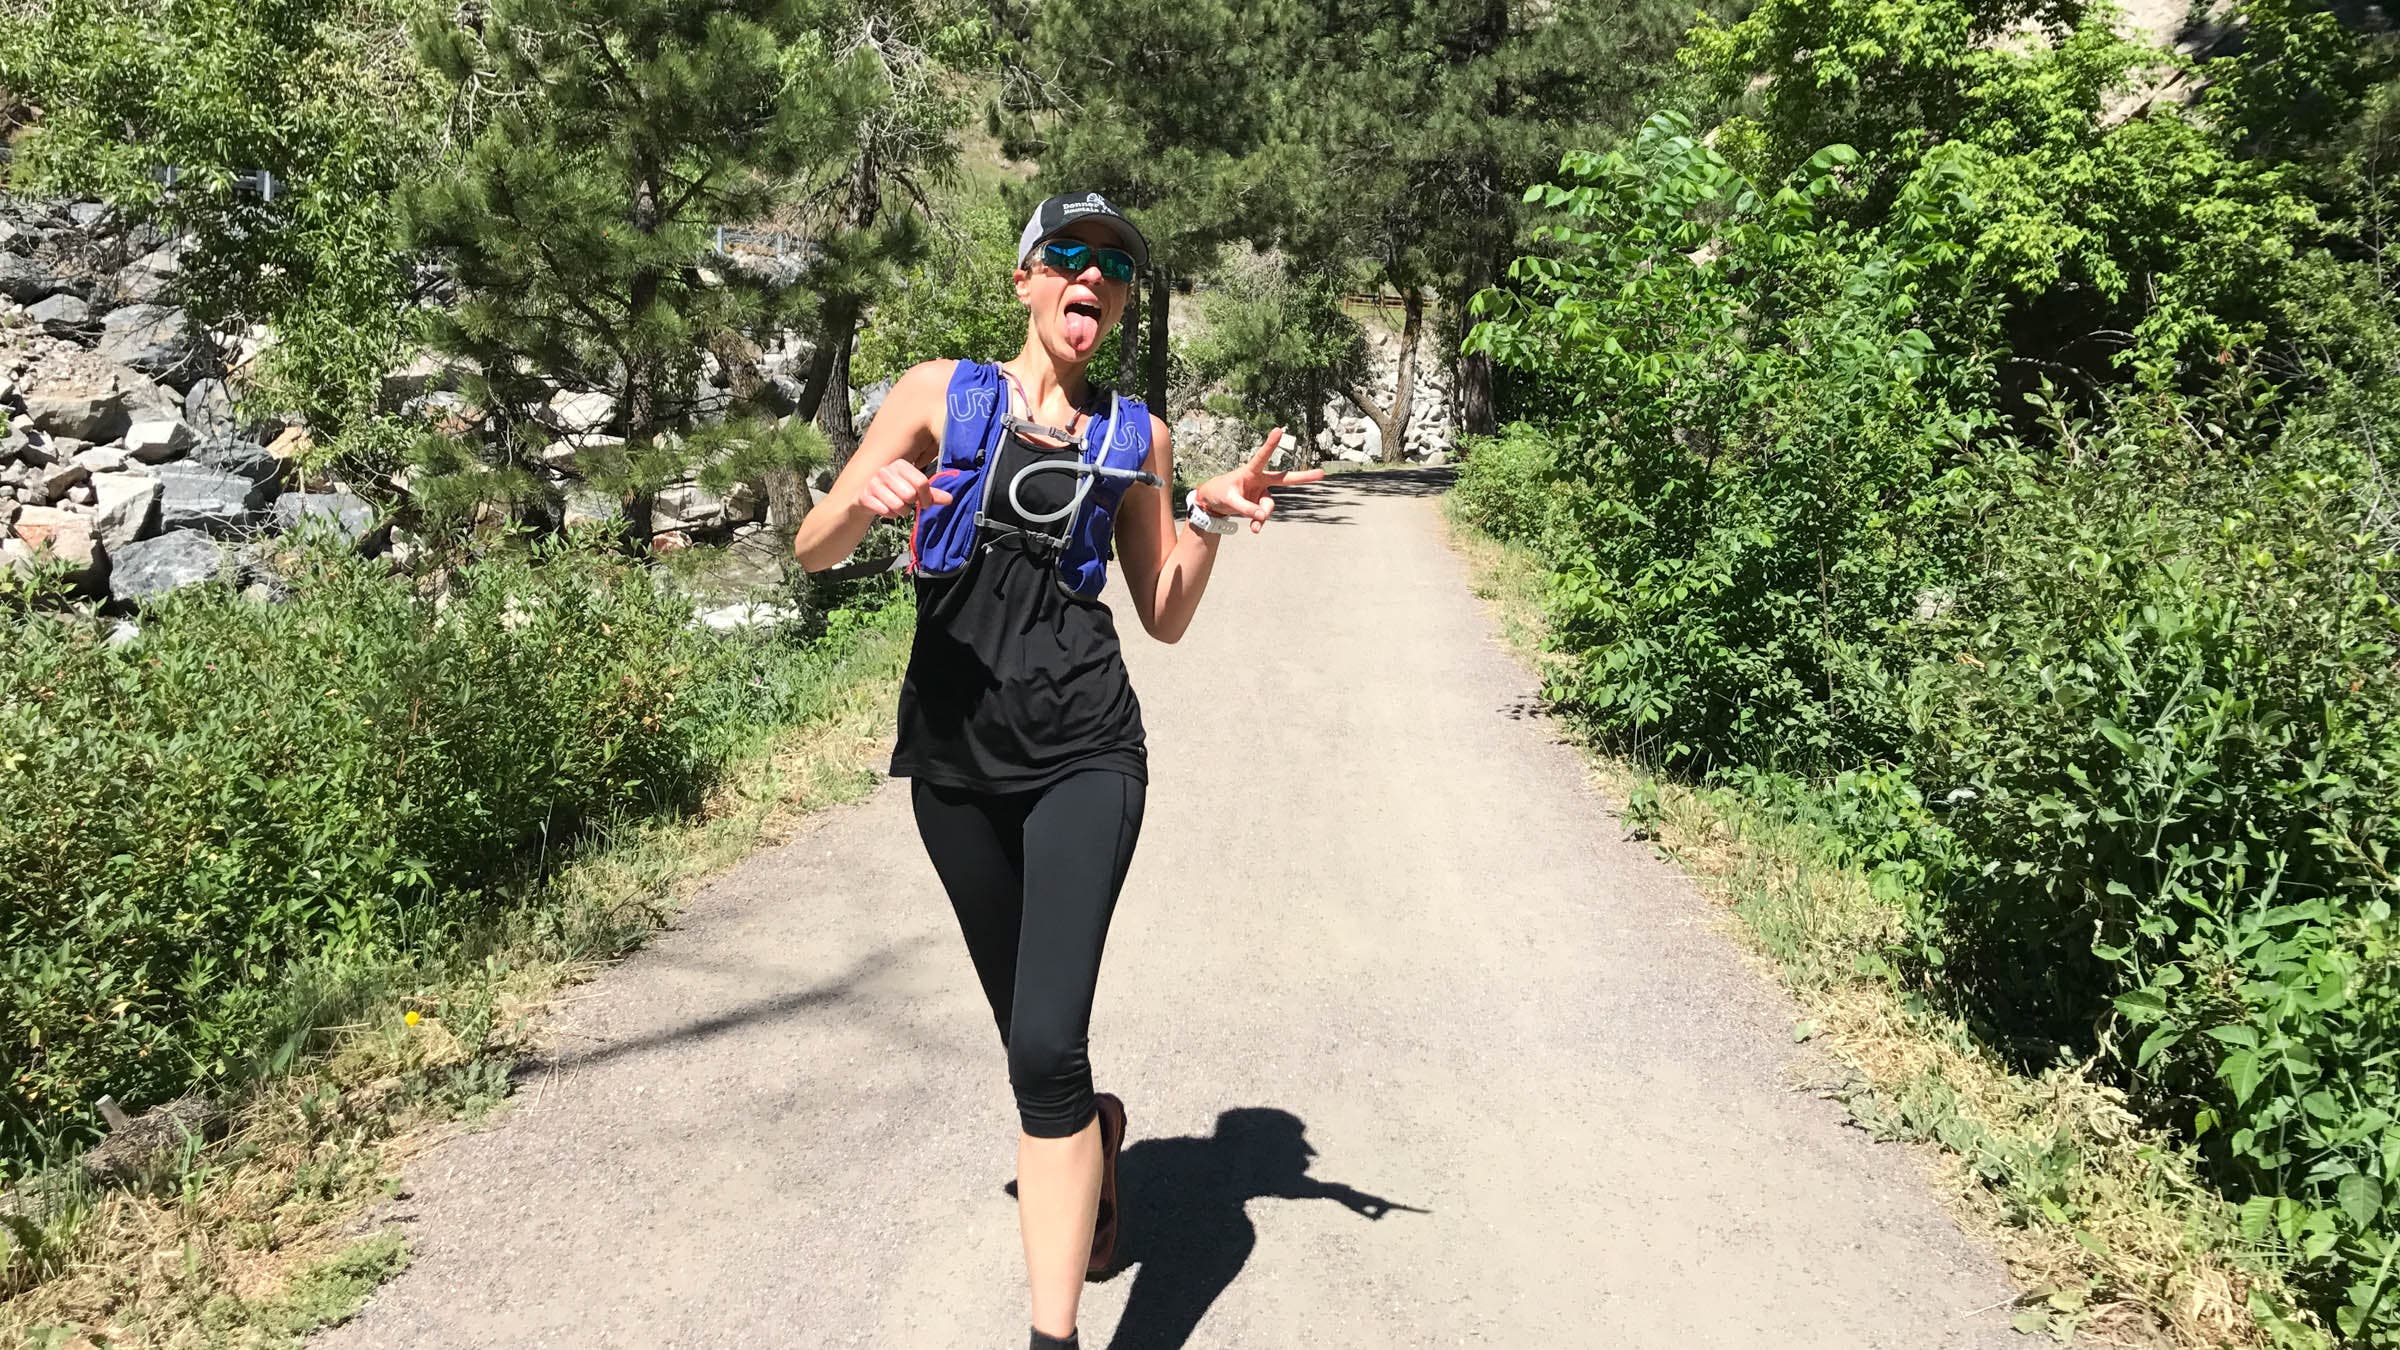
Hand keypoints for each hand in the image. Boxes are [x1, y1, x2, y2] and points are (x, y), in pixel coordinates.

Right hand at [856, 459, 952, 517]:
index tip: (925, 504)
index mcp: (900, 465)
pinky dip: (889, 515)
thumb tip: (950, 499)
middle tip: (906, 503)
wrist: (866, 499)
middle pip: (910, 494)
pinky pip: (884, 511)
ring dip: (900, 512)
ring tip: (897, 507)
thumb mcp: (914, 491)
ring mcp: (873, 483)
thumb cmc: (894, 493)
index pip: (922, 482)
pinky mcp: (864, 496)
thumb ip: (932, 495)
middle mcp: (885, 470)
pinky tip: (885, 510)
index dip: (927, 498)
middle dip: (911, 505)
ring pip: (897, 504)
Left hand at [1193, 428, 1324, 533]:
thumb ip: (1246, 508)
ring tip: (1253, 527)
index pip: (1262, 457)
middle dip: (1303, 477)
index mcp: (1251, 471)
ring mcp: (1262, 493)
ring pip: (1269, 506)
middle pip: (1285, 479)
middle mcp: (1260, 480)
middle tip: (1322, 474)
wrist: (1214, 502)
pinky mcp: (1260, 504)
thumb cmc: (1220, 493)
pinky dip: (1259, 523)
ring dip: (1262, 516)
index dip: (1271, 445)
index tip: (1278, 430)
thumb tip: (1263, 516)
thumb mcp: (1229, 500)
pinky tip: (1254, 529)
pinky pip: (1263, 516)